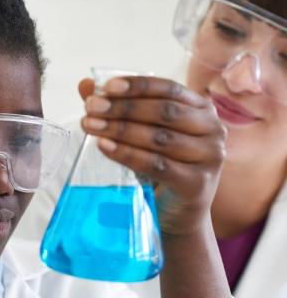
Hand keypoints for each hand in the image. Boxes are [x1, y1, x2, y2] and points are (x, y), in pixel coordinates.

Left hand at [79, 76, 225, 236]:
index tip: (106, 87)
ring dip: (121, 129)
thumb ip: (117, 108)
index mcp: (201, 108)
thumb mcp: (140, 134)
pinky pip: (156, 165)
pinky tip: (105, 146)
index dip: (137, 85)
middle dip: (123, 107)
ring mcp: (209, 157)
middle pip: (164, 111)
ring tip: (91, 125)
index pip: (168, 88)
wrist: (177, 213)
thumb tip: (85, 85)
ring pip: (159, 137)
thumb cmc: (159, 166)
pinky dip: (128, 154)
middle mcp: (212, 129)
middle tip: (91, 107)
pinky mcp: (197, 183)